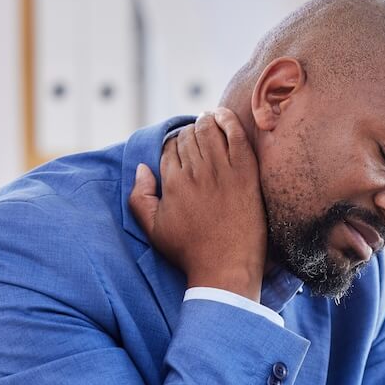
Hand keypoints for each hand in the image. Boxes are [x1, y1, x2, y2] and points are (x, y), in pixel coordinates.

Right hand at [128, 108, 267, 300]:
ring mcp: (221, 171)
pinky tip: (224, 116)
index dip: (176, 144)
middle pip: (188, 137)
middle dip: (190, 133)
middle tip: (198, 135)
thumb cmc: (190, 252)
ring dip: (206, 122)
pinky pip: (236, 135)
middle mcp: (195, 172)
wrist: (226, 268)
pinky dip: (228, 121)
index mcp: (172, 183)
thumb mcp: (153, 229)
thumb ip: (139, 197)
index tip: (184, 148)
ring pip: (208, 131)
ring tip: (208, 120)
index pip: (170, 148)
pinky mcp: (245, 173)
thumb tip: (142, 168)